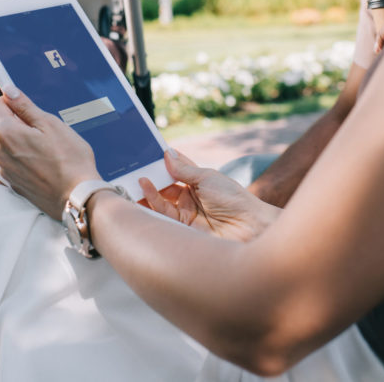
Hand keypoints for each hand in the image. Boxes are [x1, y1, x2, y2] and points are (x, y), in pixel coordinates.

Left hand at [0, 88, 99, 218]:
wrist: (76, 197)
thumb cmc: (68, 158)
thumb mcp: (50, 124)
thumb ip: (25, 107)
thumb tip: (9, 90)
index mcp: (6, 133)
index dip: (16, 103)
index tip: (31, 107)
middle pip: (6, 127)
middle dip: (23, 125)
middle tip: (49, 133)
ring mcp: (6, 170)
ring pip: (12, 146)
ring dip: (26, 144)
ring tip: (51, 152)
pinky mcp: (14, 184)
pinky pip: (17, 163)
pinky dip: (29, 160)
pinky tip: (47, 166)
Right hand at [140, 150, 278, 241]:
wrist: (248, 228)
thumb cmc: (233, 198)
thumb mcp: (207, 177)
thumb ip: (184, 169)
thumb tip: (167, 153)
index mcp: (198, 184)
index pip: (175, 171)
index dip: (162, 164)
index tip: (146, 155)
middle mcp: (190, 199)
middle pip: (164, 188)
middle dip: (151, 178)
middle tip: (135, 169)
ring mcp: (185, 215)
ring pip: (160, 202)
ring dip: (147, 191)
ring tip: (137, 179)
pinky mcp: (181, 230)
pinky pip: (161, 216)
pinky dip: (151, 202)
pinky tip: (144, 189)